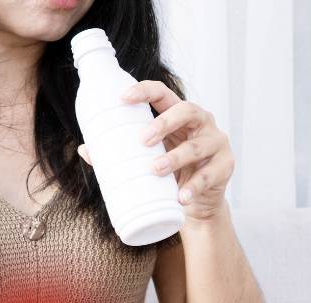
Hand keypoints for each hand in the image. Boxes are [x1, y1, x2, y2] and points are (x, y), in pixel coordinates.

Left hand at [77, 81, 233, 221]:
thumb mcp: (148, 159)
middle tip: (142, 139)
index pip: (163, 94)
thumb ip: (122, 153)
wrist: (197, 204)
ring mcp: (217, 143)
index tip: (123, 98)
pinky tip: (181, 197)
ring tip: (155, 169)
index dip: (144, 91)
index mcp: (179, 116)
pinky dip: (194, 187)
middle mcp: (201, 123)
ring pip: (197, 146)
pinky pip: (210, 175)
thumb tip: (85, 149)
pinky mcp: (226, 166)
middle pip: (187, 110)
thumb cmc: (170, 174)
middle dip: (164, 122)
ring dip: (175, 158)